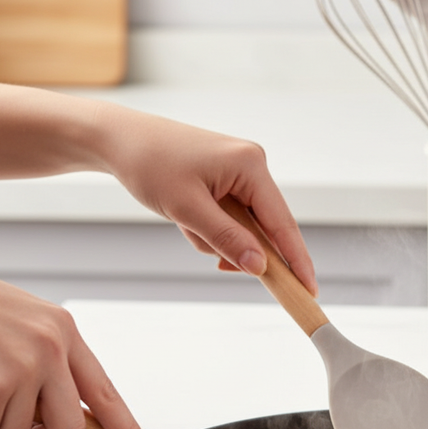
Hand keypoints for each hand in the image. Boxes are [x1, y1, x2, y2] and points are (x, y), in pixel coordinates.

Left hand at [94, 104, 317, 294]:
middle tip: (215, 257)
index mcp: (251, 165)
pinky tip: (186, 219)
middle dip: (236, 246)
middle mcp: (252, 165)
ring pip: (242, 227)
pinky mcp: (225, 179)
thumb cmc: (150, 164)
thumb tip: (259, 267)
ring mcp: (239, 172)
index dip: (297, 260)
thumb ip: (227, 239)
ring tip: (184, 224)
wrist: (118, 139)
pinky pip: (228, 218)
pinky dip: (209, 228)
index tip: (309, 290)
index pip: (283, 223)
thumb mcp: (187, 208)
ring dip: (215, 237)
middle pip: (263, 227)